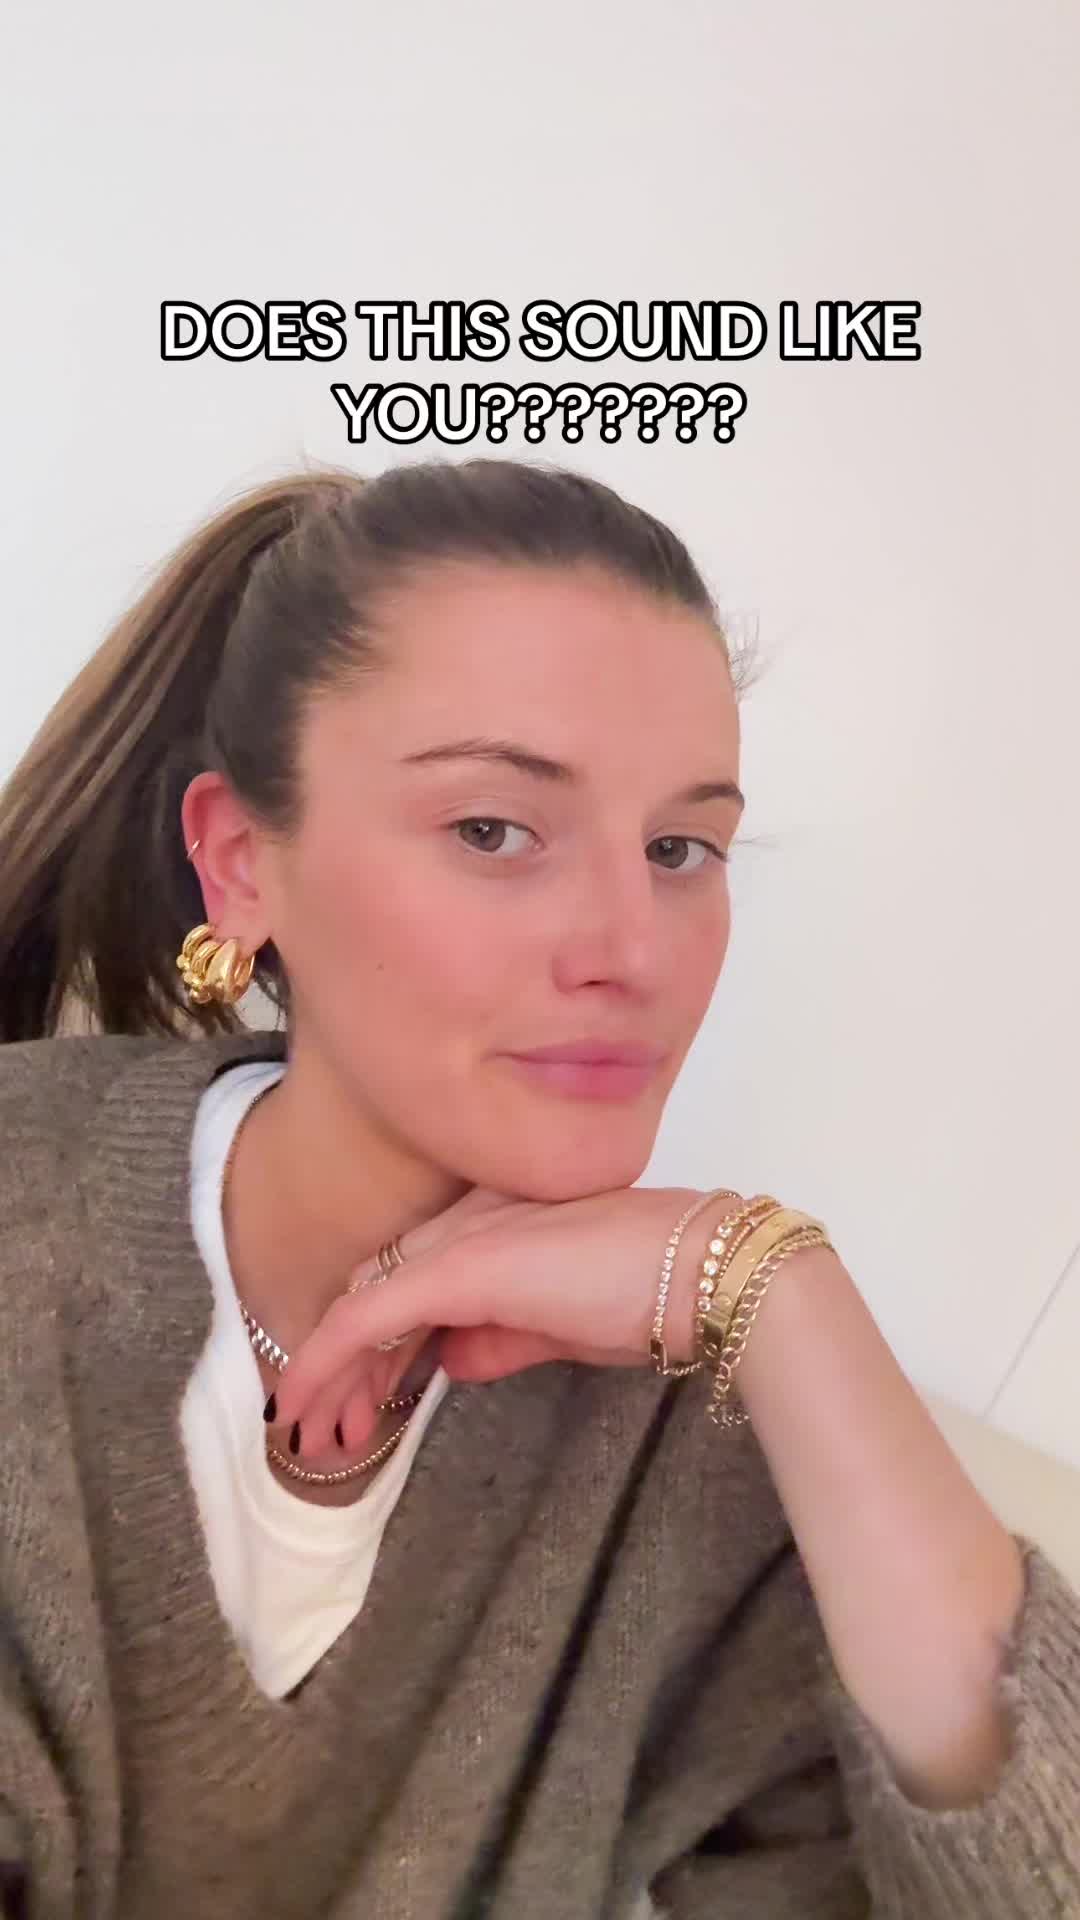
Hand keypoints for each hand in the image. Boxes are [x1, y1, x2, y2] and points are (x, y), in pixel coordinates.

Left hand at [272, 1183, 745, 1459]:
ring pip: (366, 1305)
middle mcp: (467, 1222)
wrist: (701, 1272)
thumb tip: (453, 1362)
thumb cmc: (651, 1294)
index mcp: (493, 1229)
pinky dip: (331, 1357)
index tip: (359, 1404)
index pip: (408, 1282)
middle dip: (345, 1366)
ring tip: (312, 1433)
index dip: (374, 1345)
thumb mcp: (561, 1328)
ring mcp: (462, 1239)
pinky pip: (371, 1314)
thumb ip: (503, 1340)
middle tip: (326, 1429)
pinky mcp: (460, 1265)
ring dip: (332, 1372)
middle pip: (377, 1292)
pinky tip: (308, 1397)